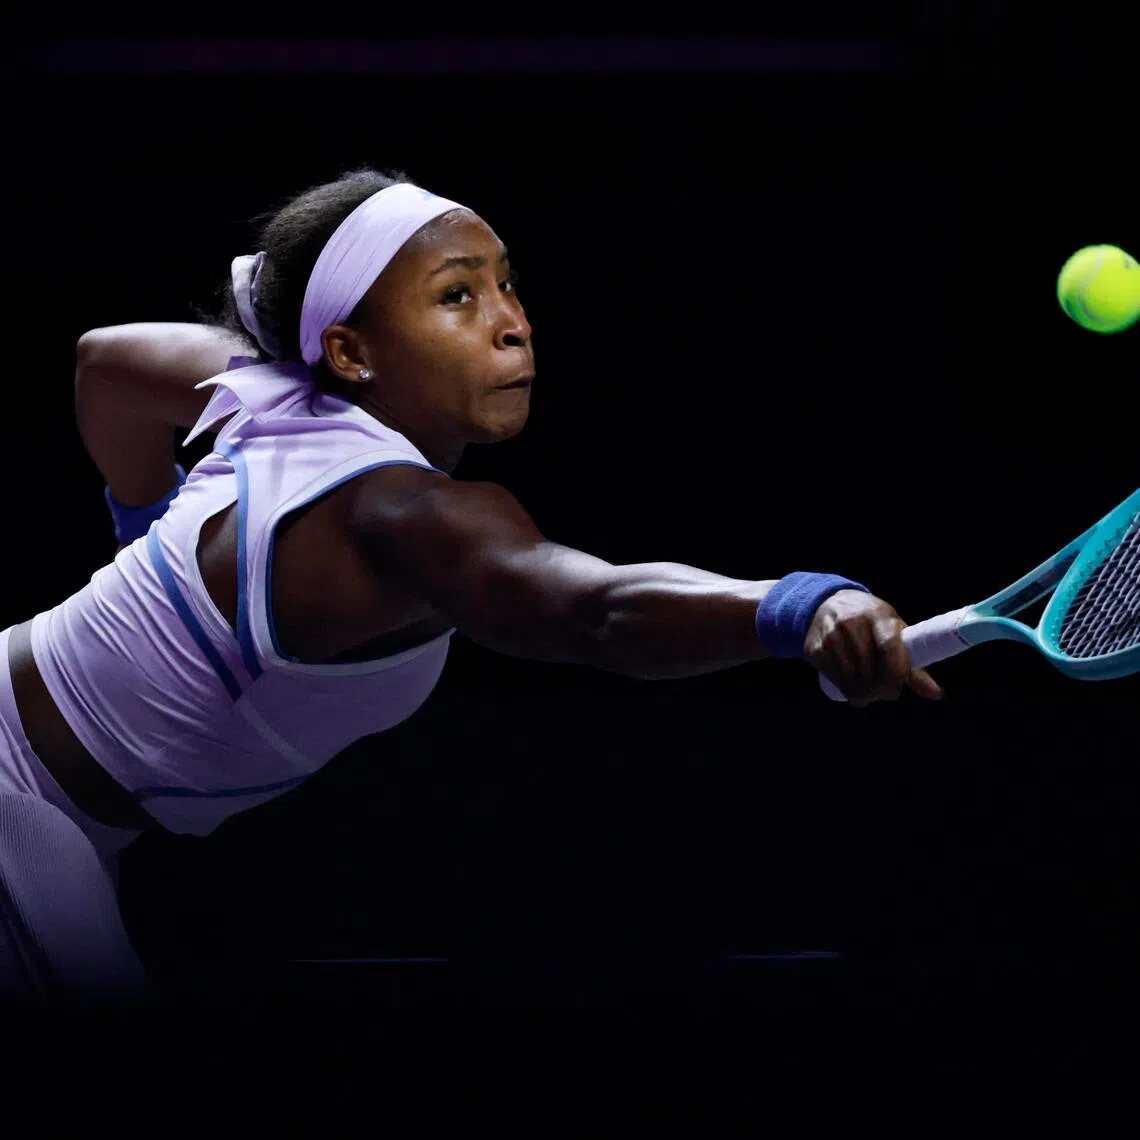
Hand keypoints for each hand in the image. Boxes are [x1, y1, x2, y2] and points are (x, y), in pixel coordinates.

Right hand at [804, 589, 943, 705]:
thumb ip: (913, 665)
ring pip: (852, 682)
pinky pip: (835, 681)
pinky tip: (850, 682)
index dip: (896, 675)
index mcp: (879, 616)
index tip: (897, 686)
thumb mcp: (894, 632)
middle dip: (880, 690)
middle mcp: (852, 624)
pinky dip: (846, 689)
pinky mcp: (815, 649)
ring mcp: (831, 636)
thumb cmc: (870, 622)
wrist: (828, 604)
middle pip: (871, 673)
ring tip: (868, 687)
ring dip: (863, 693)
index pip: (890, 649)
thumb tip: (937, 695)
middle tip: (883, 690)